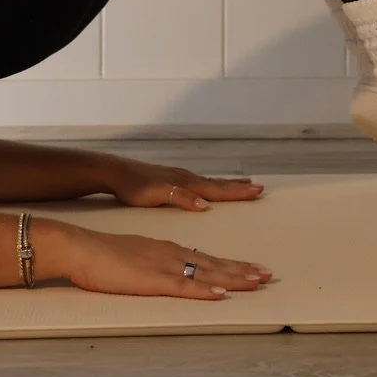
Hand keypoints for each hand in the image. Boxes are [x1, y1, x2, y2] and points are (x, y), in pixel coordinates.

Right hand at [63, 225, 272, 299]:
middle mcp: (172, 254)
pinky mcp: (152, 280)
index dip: (232, 265)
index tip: (253, 269)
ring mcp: (164, 266)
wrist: (83, 247)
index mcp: (168, 248)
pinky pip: (184, 288)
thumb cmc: (104, 254)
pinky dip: (205, 292)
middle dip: (242, 270)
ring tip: (256, 282)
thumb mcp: (137, 255)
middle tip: (267, 275)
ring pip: (206, 274)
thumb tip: (170, 272)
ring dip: (233, 279)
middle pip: (214, 264)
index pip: (207, 258)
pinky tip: (221, 295)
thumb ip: (155, 263)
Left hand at [104, 156, 264, 210]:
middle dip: (239, 187)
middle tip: (260, 187)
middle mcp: (187, 178)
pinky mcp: (172, 180)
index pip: (217, 189)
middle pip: (218, 184)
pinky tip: (209, 189)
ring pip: (210, 182)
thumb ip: (180, 198)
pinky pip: (199, 183)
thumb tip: (205, 205)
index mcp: (186, 183)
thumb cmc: (134, 186)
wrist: (116, 172)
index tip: (257, 191)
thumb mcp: (156, 194)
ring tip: (243, 184)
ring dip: (228, 185)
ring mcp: (180, 178)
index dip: (238, 192)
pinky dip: (212, 186)